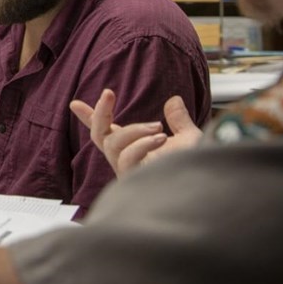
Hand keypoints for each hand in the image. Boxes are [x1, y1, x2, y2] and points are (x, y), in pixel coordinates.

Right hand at [71, 90, 202, 176]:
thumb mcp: (190, 138)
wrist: (207, 190)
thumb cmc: (198, 170)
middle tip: (108, 94)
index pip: (107, 132)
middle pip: (99, 136)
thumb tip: (174, 100)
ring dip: (133, 131)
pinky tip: (160, 138)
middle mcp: (126, 161)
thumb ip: (178, 120)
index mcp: (133, 151)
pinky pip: (127, 158)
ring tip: (158, 127)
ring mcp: (128, 172)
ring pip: (112, 145)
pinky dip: (141, 144)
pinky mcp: (134, 181)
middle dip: (99, 113)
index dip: (90, 117)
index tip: (74, 104)